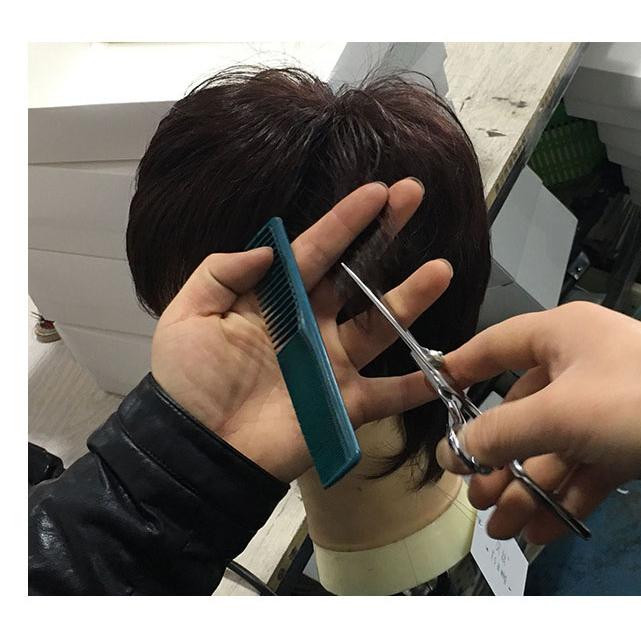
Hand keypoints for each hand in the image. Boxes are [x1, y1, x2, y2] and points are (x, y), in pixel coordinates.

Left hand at [150, 180, 451, 483]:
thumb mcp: (188, 316)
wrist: (196, 452)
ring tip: (440, 269)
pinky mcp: (344, 404)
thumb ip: (221, 273)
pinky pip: (390, 394)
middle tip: (413, 196)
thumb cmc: (187, 383)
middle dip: (386, 234)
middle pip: (357, 275)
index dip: (346, 220)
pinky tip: (452, 366)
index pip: (316, 249)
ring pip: (380, 325)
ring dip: (411, 298)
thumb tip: (267, 247)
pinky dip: (420, 384)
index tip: (377, 190)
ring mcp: (332, 364)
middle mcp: (311, 324)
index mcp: (276, 299)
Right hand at [435, 302, 640, 543]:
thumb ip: (499, 431)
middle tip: (475, 493)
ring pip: (554, 444)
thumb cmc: (628, 399)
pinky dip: (561, 493)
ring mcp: (609, 400)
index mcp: (562, 334)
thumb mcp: (555, 414)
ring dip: (526, 486)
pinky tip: (539, 529)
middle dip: (499, 458)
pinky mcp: (631, 435)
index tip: (435, 392)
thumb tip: (457, 448)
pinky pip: (584, 463)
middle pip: (525, 409)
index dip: (463, 367)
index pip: (498, 344)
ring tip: (502, 526)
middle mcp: (583, 361)